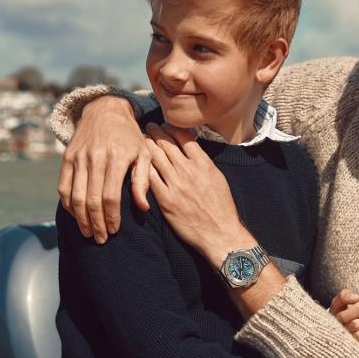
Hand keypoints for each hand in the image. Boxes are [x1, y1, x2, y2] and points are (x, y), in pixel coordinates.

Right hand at [57, 96, 153, 242]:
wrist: (106, 110)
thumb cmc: (130, 137)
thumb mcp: (144, 154)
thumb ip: (143, 181)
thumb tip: (142, 208)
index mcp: (116, 158)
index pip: (110, 196)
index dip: (111, 217)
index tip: (114, 231)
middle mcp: (95, 158)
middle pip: (91, 200)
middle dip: (95, 223)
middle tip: (100, 239)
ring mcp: (79, 157)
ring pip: (75, 196)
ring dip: (81, 218)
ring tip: (88, 232)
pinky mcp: (67, 157)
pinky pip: (63, 187)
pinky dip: (68, 205)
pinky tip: (76, 216)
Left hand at [146, 123, 251, 265]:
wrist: (220, 233)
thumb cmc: (222, 208)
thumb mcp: (218, 178)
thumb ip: (204, 164)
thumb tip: (193, 152)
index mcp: (203, 163)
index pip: (183, 136)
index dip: (171, 127)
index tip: (165, 124)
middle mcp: (188, 170)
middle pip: (166, 143)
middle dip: (155, 131)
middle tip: (148, 126)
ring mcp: (175, 184)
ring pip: (155, 157)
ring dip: (146, 145)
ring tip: (140, 139)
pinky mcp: (166, 200)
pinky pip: (149, 178)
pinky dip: (142, 166)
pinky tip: (136, 161)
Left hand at [330, 289, 358, 347]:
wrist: (345, 324)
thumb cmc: (342, 312)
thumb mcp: (339, 302)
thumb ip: (344, 296)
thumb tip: (355, 297)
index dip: (345, 315)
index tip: (339, 317)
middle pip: (358, 324)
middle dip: (346, 326)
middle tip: (343, 326)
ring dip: (350, 336)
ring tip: (348, 332)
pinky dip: (357, 345)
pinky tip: (354, 341)